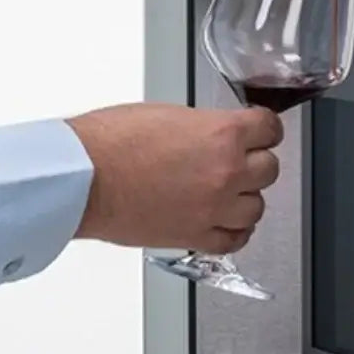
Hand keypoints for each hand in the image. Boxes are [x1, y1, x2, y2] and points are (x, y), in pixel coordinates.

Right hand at [66, 103, 281, 253]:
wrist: (84, 179)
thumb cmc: (110, 142)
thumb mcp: (168, 114)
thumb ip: (203, 128)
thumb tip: (214, 137)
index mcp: (222, 134)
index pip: (270, 129)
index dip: (263, 129)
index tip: (259, 132)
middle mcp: (226, 173)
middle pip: (269, 169)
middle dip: (254, 163)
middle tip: (237, 161)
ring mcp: (213, 209)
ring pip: (256, 207)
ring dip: (244, 199)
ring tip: (226, 193)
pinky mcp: (195, 237)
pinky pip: (234, 240)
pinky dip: (233, 231)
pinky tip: (223, 222)